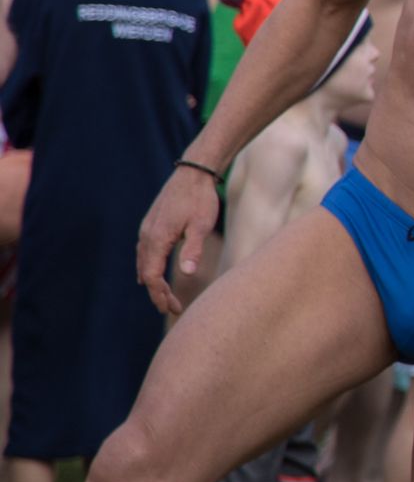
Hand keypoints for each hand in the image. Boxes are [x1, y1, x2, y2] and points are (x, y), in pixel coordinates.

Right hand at [136, 165, 220, 315]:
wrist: (194, 173)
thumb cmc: (201, 199)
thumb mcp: (201, 225)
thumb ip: (193, 248)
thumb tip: (187, 273)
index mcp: (157, 239)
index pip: (152, 276)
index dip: (160, 295)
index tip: (171, 309)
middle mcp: (146, 236)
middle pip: (146, 273)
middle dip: (157, 293)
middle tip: (173, 309)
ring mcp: (147, 230)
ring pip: (143, 263)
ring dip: (153, 282)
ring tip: (166, 297)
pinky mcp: (151, 225)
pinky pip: (144, 253)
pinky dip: (149, 268)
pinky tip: (155, 274)